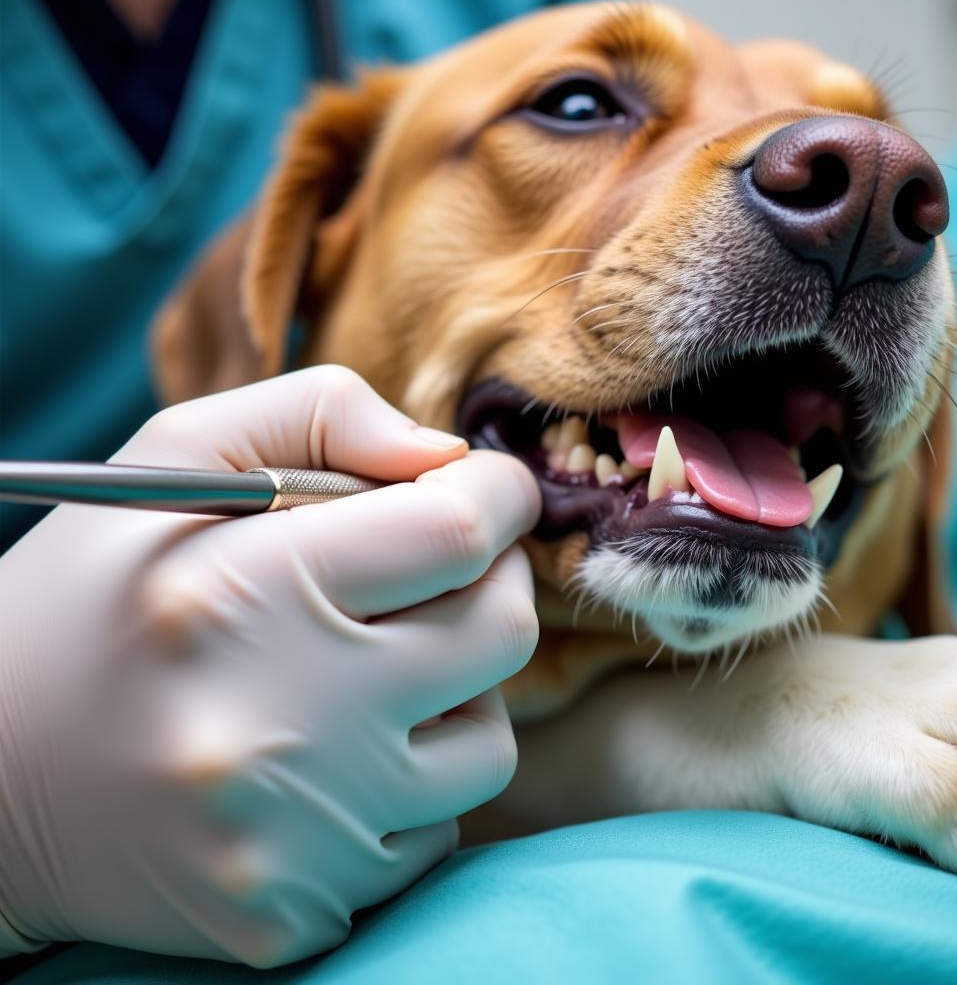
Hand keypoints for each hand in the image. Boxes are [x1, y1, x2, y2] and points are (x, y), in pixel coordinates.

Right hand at [0, 366, 540, 966]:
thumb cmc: (88, 597)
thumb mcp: (175, 459)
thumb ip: (318, 415)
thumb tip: (450, 456)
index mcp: (244, 589)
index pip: (455, 533)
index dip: (499, 497)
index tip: (492, 490)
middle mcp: (276, 722)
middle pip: (497, 634)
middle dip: (492, 582)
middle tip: (442, 569)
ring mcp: (290, 836)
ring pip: (487, 742)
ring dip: (456, 689)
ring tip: (369, 670)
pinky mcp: (291, 912)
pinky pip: (433, 832)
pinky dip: (408, 781)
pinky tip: (332, 755)